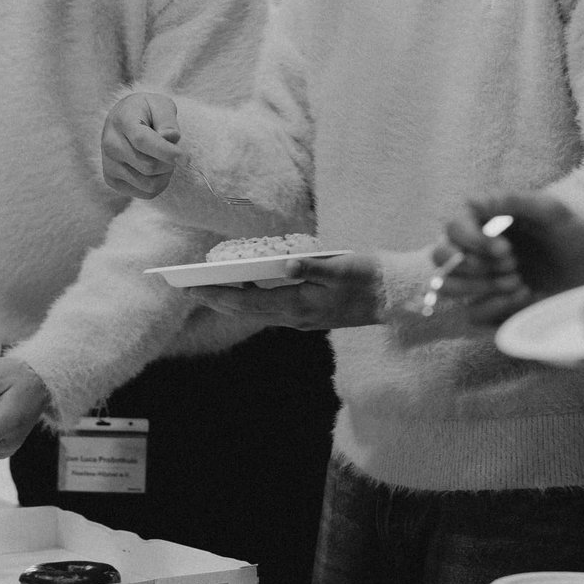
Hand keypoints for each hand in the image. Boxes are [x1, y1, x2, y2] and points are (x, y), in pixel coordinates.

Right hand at [101, 90, 180, 196]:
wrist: (122, 119)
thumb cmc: (146, 111)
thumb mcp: (160, 104)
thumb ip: (167, 120)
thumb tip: (171, 137)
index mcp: (122, 121)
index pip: (143, 142)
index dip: (166, 152)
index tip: (186, 159)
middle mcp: (110, 144)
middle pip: (149, 166)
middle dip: (169, 162)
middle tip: (172, 150)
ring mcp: (109, 164)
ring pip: (149, 184)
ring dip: (165, 175)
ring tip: (163, 159)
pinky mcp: (111, 180)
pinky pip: (145, 193)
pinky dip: (158, 185)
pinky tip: (156, 170)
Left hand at [182, 253, 382, 332]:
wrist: (395, 297)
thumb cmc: (369, 278)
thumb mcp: (343, 267)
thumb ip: (314, 267)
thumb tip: (287, 264)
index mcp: (299, 305)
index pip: (247, 301)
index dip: (217, 295)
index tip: (192, 288)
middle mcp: (296, 316)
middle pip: (247, 309)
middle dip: (217, 299)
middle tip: (188, 289)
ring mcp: (303, 319)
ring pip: (258, 312)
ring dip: (232, 302)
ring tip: (210, 290)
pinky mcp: (310, 315)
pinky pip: (272, 310)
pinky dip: (253, 300)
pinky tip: (247, 289)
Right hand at [431, 193, 583, 326]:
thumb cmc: (581, 238)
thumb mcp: (555, 213)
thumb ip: (517, 202)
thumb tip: (474, 201)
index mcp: (490, 223)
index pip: (453, 226)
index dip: (470, 239)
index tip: (505, 250)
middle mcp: (481, 251)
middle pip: (440, 256)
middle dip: (472, 264)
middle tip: (512, 265)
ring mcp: (485, 281)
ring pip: (448, 286)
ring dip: (481, 285)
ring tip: (518, 282)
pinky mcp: (494, 309)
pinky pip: (471, 313)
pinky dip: (494, 307)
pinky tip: (525, 298)